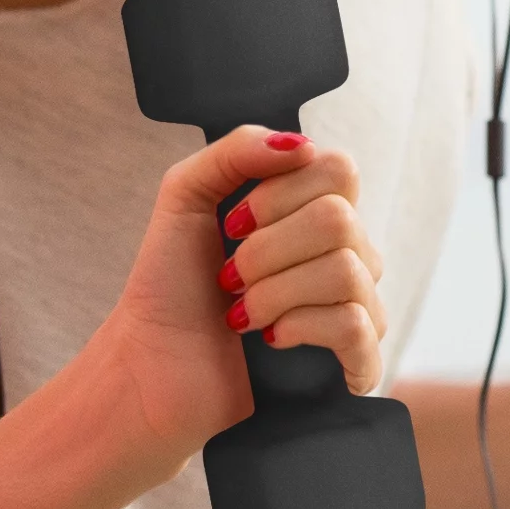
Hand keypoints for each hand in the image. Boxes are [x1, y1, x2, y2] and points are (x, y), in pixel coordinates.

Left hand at [85, 129, 385, 469]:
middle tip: (230, 276)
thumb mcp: (186, 193)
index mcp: (313, 211)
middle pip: (340, 221)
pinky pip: (357, 326)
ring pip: (346, 272)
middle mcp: (345, 253)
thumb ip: (239, 149)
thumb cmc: (171, 282)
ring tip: (242, 313)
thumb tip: (302, 145)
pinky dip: (301, 327)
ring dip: (275, 292)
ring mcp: (353, 306)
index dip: (279, 194)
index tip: (233, 225)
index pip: (339, 170)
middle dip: (266, 250)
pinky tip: (272, 339)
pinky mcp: (352, 360)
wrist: (152, 363)